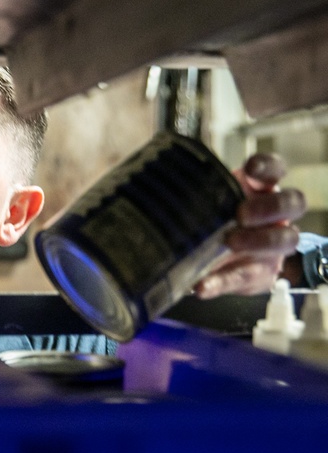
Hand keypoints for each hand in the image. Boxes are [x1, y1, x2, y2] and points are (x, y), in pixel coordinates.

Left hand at [194, 153, 305, 297]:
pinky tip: (203, 285)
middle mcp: (275, 215)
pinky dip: (222, 282)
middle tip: (241, 214)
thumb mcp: (203, 205)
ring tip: (230, 243)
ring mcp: (273, 244)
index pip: (275, 170)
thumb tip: (160, 186)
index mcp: (260, 190)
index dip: (268, 166)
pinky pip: (245, 277)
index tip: (251, 169)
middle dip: (268, 207)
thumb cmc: (211, 220)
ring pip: (285, 239)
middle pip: (291, 203)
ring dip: (258, 240)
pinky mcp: (260, 273)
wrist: (218, 258)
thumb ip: (194, 196)